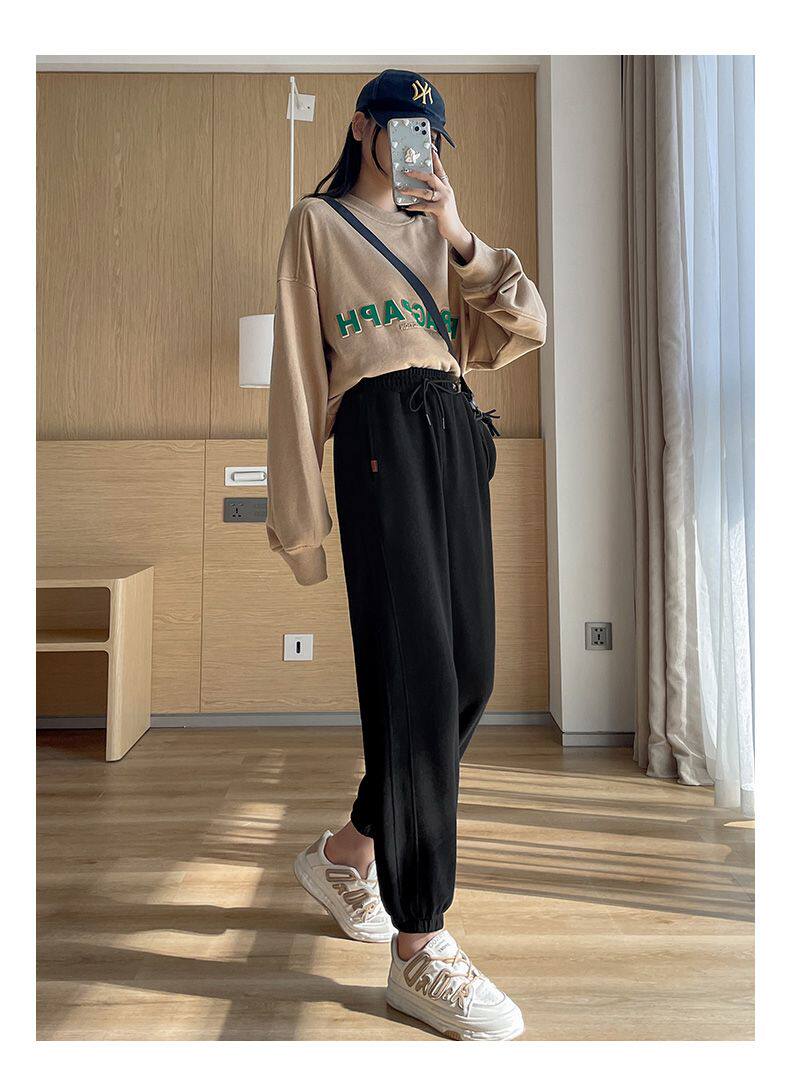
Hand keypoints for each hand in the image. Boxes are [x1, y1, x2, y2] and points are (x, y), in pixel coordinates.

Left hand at [399, 146, 473, 261]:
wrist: (454, 230)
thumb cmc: (445, 215)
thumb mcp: (440, 200)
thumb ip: (432, 192)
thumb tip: (417, 187)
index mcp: (446, 186)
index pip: (440, 169)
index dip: (435, 158)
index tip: (429, 148)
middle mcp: (446, 190)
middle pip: (431, 177)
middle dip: (417, 173)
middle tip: (406, 171)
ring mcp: (444, 200)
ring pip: (425, 192)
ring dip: (411, 190)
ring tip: (401, 189)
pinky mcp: (441, 210)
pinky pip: (425, 206)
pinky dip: (415, 206)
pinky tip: (407, 206)